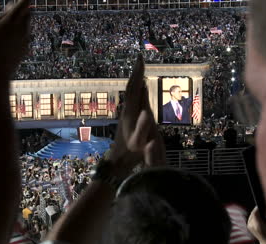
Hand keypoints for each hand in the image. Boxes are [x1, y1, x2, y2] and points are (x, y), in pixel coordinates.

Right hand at [0, 0, 30, 79]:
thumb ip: (2, 16)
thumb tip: (12, 8)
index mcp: (10, 22)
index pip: (24, 4)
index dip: (24, 0)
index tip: (23, 0)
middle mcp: (21, 29)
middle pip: (28, 13)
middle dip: (22, 10)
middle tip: (10, 12)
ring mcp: (26, 39)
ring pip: (27, 24)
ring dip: (20, 22)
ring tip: (6, 28)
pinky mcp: (27, 46)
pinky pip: (25, 35)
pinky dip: (19, 33)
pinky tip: (8, 41)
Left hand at [109, 55, 165, 169]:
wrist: (117, 162)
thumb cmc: (130, 155)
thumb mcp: (138, 144)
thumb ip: (143, 129)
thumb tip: (147, 111)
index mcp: (130, 113)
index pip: (133, 89)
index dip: (137, 74)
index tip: (141, 59)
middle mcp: (127, 111)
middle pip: (130, 87)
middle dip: (136, 72)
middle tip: (140, 58)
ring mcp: (126, 115)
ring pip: (130, 93)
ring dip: (135, 80)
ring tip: (141, 69)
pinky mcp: (127, 119)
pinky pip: (133, 99)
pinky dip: (137, 90)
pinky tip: (140, 90)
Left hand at [248, 207, 265, 243]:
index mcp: (257, 225)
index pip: (255, 212)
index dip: (259, 208)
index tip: (263, 205)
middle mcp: (251, 225)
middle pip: (253, 213)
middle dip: (259, 210)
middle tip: (264, 208)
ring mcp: (249, 226)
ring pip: (252, 215)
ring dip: (257, 213)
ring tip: (263, 212)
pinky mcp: (248, 226)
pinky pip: (251, 218)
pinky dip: (256, 216)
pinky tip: (261, 216)